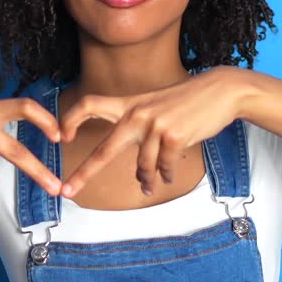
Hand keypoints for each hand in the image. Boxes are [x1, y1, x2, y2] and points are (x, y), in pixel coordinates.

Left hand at [57, 67, 247, 197]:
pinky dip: (166, 175)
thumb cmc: (188, 102)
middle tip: (67, 191)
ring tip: (151, 186)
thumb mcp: (156, 106)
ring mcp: (156, 125)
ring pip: (143, 166)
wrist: (220, 91)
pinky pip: (164, 167)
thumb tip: (140, 170)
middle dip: (84, 173)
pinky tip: (168, 177)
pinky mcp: (175, 136)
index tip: (61, 136)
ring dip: (147, 180)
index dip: (71, 118)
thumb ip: (140, 129)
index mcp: (129, 104)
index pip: (90, 103)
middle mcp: (137, 114)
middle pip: (104, 148)